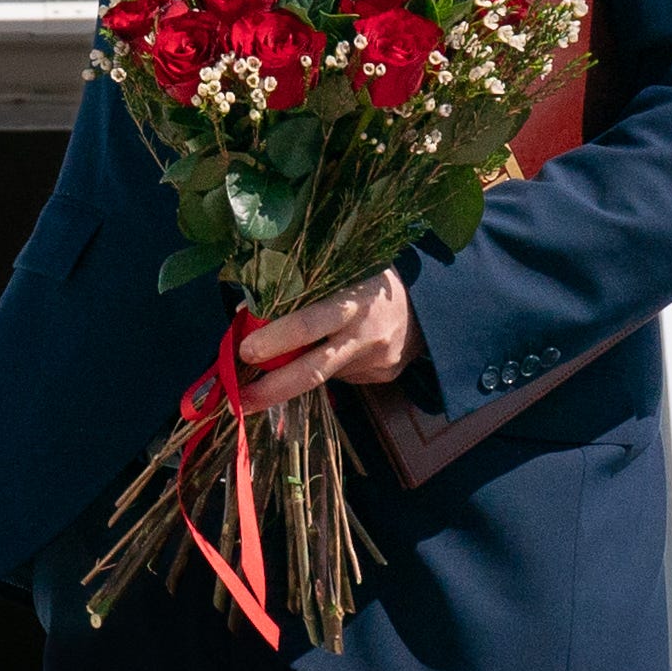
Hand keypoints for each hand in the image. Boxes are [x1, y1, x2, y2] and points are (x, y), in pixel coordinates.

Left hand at [233, 267, 417, 413]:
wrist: (431, 304)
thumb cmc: (374, 278)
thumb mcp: (345, 272)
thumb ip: (307, 292)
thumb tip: (254, 316)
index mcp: (353, 303)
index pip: (308, 325)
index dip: (274, 340)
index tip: (244, 351)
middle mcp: (365, 337)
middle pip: (313, 371)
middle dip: (273, 388)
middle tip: (240, 399)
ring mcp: (376, 363)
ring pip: (325, 375)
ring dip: (298, 373)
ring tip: (280, 364)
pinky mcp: (382, 377)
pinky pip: (344, 375)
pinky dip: (331, 365)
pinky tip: (340, 348)